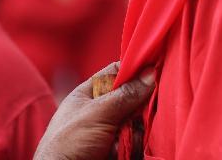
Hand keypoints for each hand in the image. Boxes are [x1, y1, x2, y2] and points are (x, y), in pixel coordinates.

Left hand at [34, 62, 154, 159]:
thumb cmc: (68, 144)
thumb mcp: (96, 113)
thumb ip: (125, 94)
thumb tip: (151, 73)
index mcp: (88, 94)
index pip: (116, 72)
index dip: (134, 69)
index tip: (154, 69)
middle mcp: (101, 110)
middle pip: (133, 97)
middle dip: (139, 106)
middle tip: (136, 113)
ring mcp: (110, 130)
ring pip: (139, 120)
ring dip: (135, 129)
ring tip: (121, 140)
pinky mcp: (119, 148)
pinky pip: (138, 139)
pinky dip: (134, 145)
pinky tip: (121, 151)